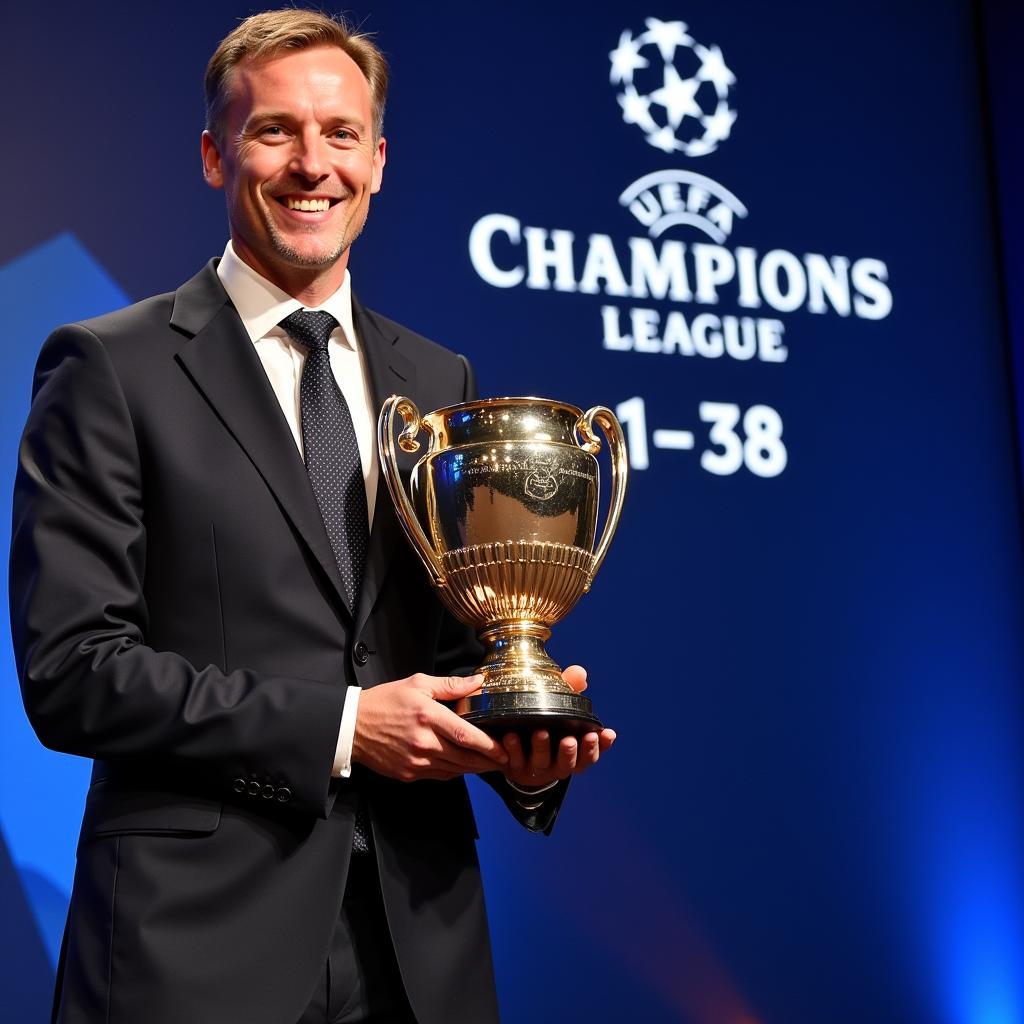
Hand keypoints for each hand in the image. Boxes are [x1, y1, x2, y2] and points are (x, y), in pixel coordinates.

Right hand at [353, 673, 508, 781]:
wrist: (352, 726)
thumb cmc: (384, 702)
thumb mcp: (417, 684)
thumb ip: (450, 685)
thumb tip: (477, 682)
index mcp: (427, 716)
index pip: (466, 735)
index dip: (488, 745)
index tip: (503, 748)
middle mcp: (423, 742)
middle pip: (465, 757)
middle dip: (488, 761)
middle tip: (505, 759)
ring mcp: (416, 761)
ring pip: (455, 769)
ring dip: (474, 768)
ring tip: (490, 764)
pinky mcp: (409, 773)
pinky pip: (440, 775)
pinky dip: (455, 772)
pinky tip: (464, 766)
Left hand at [501, 665, 615, 788]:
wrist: (520, 754)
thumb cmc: (550, 725)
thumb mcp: (561, 709)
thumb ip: (571, 691)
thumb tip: (579, 672)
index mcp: (573, 755)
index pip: (589, 756)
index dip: (598, 747)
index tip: (602, 734)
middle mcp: (558, 764)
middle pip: (568, 764)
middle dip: (570, 752)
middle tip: (569, 739)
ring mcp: (537, 767)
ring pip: (542, 761)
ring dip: (542, 748)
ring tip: (541, 732)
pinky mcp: (515, 766)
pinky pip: (514, 759)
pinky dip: (513, 749)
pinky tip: (511, 736)